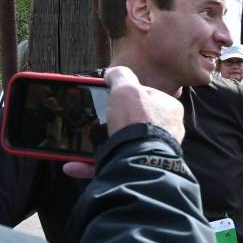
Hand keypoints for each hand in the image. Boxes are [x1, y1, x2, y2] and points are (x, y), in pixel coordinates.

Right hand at [63, 66, 185, 179]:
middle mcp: (167, 132)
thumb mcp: (126, 88)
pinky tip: (74, 164)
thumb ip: (120, 76)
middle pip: (132, 121)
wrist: (138, 161)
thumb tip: (113, 74)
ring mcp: (153, 152)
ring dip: (99, 143)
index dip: (124, 95)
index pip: (144, 96)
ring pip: (121, 143)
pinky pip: (113, 163)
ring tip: (82, 142)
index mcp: (169, 109)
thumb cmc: (137, 121)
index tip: (107, 97)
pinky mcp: (138, 169)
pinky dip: (92, 164)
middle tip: (94, 120)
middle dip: (110, 121)